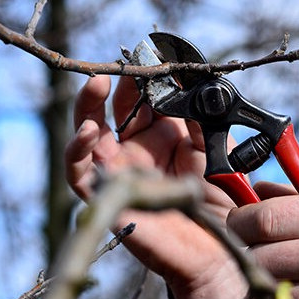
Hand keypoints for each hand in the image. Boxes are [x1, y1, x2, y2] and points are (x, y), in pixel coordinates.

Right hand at [65, 75, 246, 298]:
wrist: (221, 244)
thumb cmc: (220, 197)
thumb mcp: (216, 147)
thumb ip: (201, 116)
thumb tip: (189, 80)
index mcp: (161, 133)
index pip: (143, 96)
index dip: (143, 75)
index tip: (150, 53)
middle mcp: (135, 148)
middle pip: (112, 108)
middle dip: (116, 83)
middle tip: (125, 64)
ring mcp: (118, 170)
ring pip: (87, 133)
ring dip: (87, 107)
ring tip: (97, 84)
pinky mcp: (106, 195)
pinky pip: (79, 174)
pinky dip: (77, 151)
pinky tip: (89, 132)